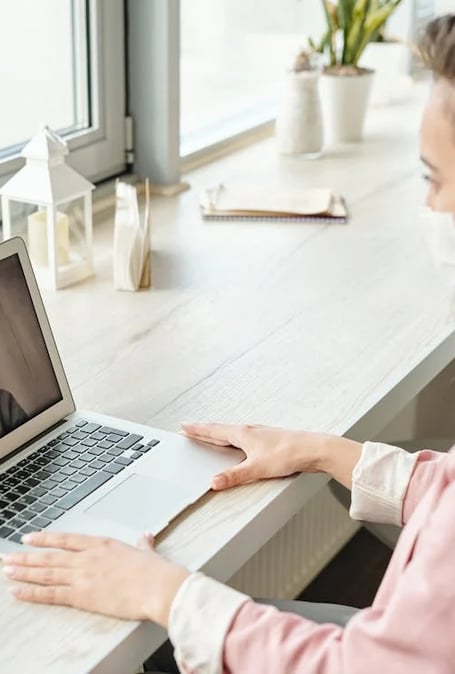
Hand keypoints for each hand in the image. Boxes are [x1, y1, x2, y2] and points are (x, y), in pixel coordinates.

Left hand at [2, 531, 189, 625]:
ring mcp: (82, 576)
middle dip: (26, 557)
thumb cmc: (153, 571)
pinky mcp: (82, 596)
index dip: (45, 539)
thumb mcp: (146, 552)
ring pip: (46, 573)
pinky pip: (50, 594)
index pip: (66, 539)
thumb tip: (145, 537)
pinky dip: (32, 592)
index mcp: (101, 544)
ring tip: (8, 570)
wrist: (156, 586)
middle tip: (8, 557)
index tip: (30, 538)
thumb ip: (142, 544)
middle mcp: (87, 558)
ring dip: (24, 571)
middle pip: (50, 556)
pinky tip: (18, 590)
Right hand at [181, 422, 339, 489]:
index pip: (214, 431)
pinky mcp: (268, 440)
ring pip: (232, 433)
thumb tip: (214, 482)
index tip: (184, 426)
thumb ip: (234, 476)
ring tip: (210, 435)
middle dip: (204, 430)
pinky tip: (238, 445)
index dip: (198, 429)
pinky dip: (233, 439)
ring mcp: (259, 434)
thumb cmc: (288, 454)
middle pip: (221, 430)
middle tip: (190, 428)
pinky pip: (243, 437)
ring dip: (218, 433)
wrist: (313, 448)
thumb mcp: (257, 468)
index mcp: (242, 434)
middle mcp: (249, 431)